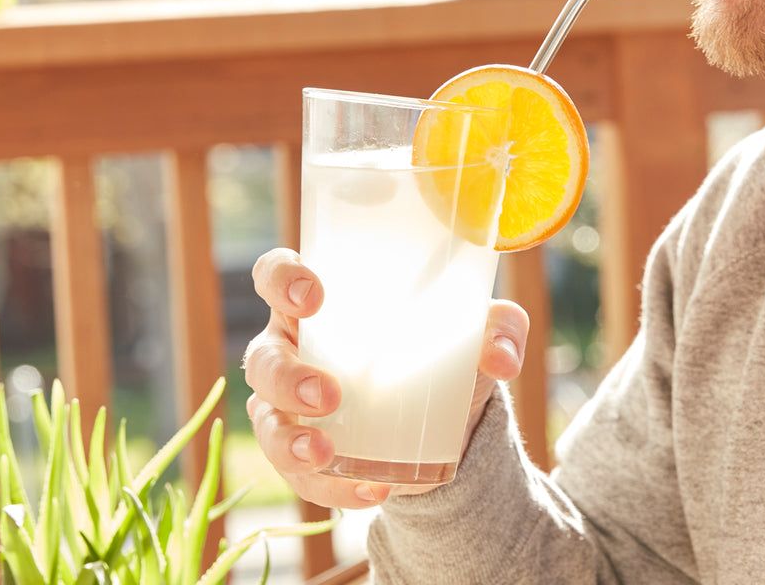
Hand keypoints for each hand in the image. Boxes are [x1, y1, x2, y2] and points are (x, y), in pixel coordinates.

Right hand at [245, 247, 528, 509]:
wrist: (448, 420)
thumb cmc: (443, 347)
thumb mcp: (476, 331)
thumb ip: (500, 328)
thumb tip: (501, 356)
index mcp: (321, 303)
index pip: (276, 274)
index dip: (281, 279)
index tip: (314, 297)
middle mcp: (294, 349)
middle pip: (263, 357)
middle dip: (286, 378)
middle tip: (328, 394)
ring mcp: (290, 406)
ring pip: (266, 421)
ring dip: (290, 440)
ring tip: (327, 452)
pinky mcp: (303, 454)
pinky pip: (300, 475)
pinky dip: (334, 484)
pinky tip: (371, 489)